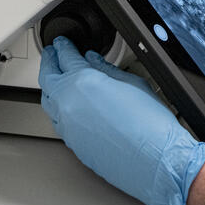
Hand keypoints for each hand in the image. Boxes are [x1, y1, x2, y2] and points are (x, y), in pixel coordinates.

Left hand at [39, 36, 204, 204]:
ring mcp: (68, 126)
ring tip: (57, 78)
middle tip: (53, 54)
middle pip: (48, 77)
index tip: (63, 43)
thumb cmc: (151, 125)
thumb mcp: (132, 83)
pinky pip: (57, 121)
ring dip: (51, 86)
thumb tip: (94, 61)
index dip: (63, 47)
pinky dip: (59, 108)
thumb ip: (106, 69)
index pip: (65, 57)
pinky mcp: (73, 145)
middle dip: (50, 62)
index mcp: (83, 82)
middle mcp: (69, 103)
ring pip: (48, 101)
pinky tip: (69, 105)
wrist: (156, 161)